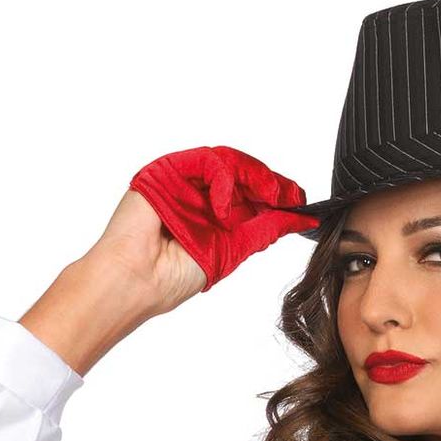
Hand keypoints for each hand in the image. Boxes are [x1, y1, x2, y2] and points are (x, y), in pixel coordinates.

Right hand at [127, 144, 319, 291]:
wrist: (137, 279)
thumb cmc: (171, 276)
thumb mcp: (230, 252)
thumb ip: (259, 233)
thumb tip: (290, 222)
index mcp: (214, 216)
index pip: (251, 198)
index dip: (278, 199)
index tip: (303, 207)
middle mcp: (201, 195)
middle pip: (244, 177)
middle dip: (273, 185)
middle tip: (295, 197)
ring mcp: (186, 180)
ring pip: (229, 163)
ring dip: (256, 177)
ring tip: (272, 197)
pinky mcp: (171, 168)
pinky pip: (208, 161)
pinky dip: (223, 180)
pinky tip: (224, 208)